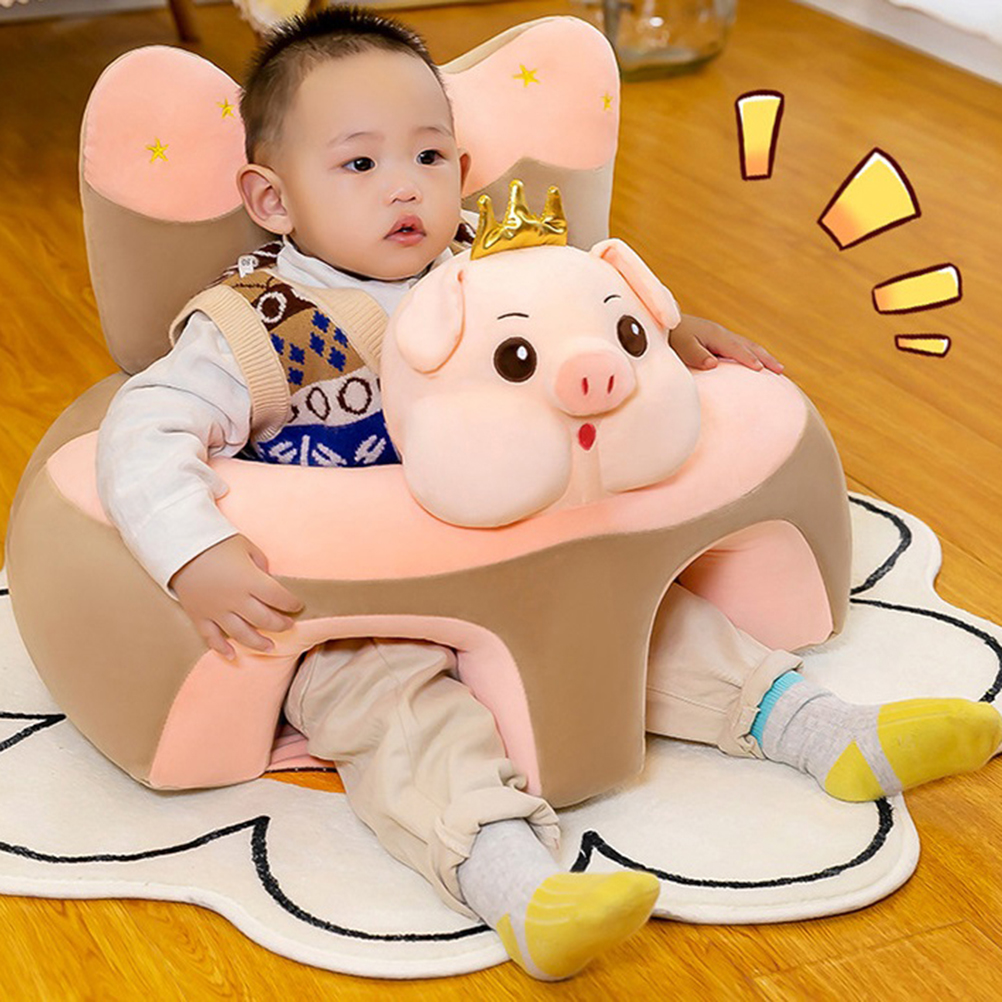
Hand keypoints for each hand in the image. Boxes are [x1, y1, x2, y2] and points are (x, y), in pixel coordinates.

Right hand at [169, 535, 303, 658]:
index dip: (291, 603)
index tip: (297, 606)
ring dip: (258, 642)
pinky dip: (221, 649)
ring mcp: (216, 611)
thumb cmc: (216, 542)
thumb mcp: (246, 547)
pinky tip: (232, 656)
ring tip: (270, 647)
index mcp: (250, 581)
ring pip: (241, 634)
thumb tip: (267, 579)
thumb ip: (261, 564)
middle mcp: (235, 600)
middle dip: (280, 624)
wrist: (180, 546)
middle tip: (288, 626)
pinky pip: (211, 637)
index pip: (278, 597)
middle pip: (264, 619)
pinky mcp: (199, 615)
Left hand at [669, 314, 783, 372]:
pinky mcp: (716, 340)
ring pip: (748, 346)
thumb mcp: (681, 346)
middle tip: (781, 370)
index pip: (737, 349)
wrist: (660, 323)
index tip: (762, 370)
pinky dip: (752, 354)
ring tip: (777, 369)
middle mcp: (722, 334)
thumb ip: (696, 355)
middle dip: (766, 358)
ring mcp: (720, 336)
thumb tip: (713, 364)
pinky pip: (740, 347)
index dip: (749, 359)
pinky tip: (755, 363)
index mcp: (715, 335)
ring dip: (763, 356)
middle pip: (749, 346)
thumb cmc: (671, 337)